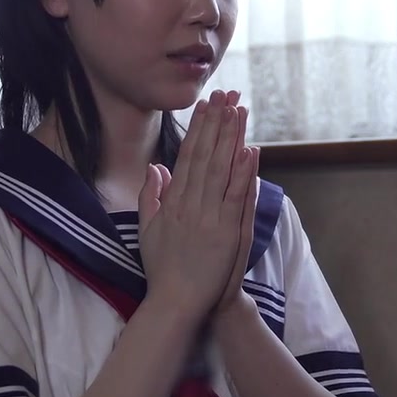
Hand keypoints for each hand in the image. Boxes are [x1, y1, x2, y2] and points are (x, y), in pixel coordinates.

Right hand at [138, 90, 254, 322]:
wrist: (176, 302)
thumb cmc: (163, 269)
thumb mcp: (147, 230)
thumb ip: (150, 196)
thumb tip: (155, 167)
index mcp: (172, 202)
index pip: (186, 157)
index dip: (197, 129)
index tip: (204, 105)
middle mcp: (189, 204)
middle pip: (204, 155)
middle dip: (215, 123)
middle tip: (224, 94)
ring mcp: (208, 217)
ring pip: (220, 169)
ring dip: (230, 138)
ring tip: (238, 110)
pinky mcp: (226, 231)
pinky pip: (235, 196)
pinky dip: (242, 172)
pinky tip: (249, 150)